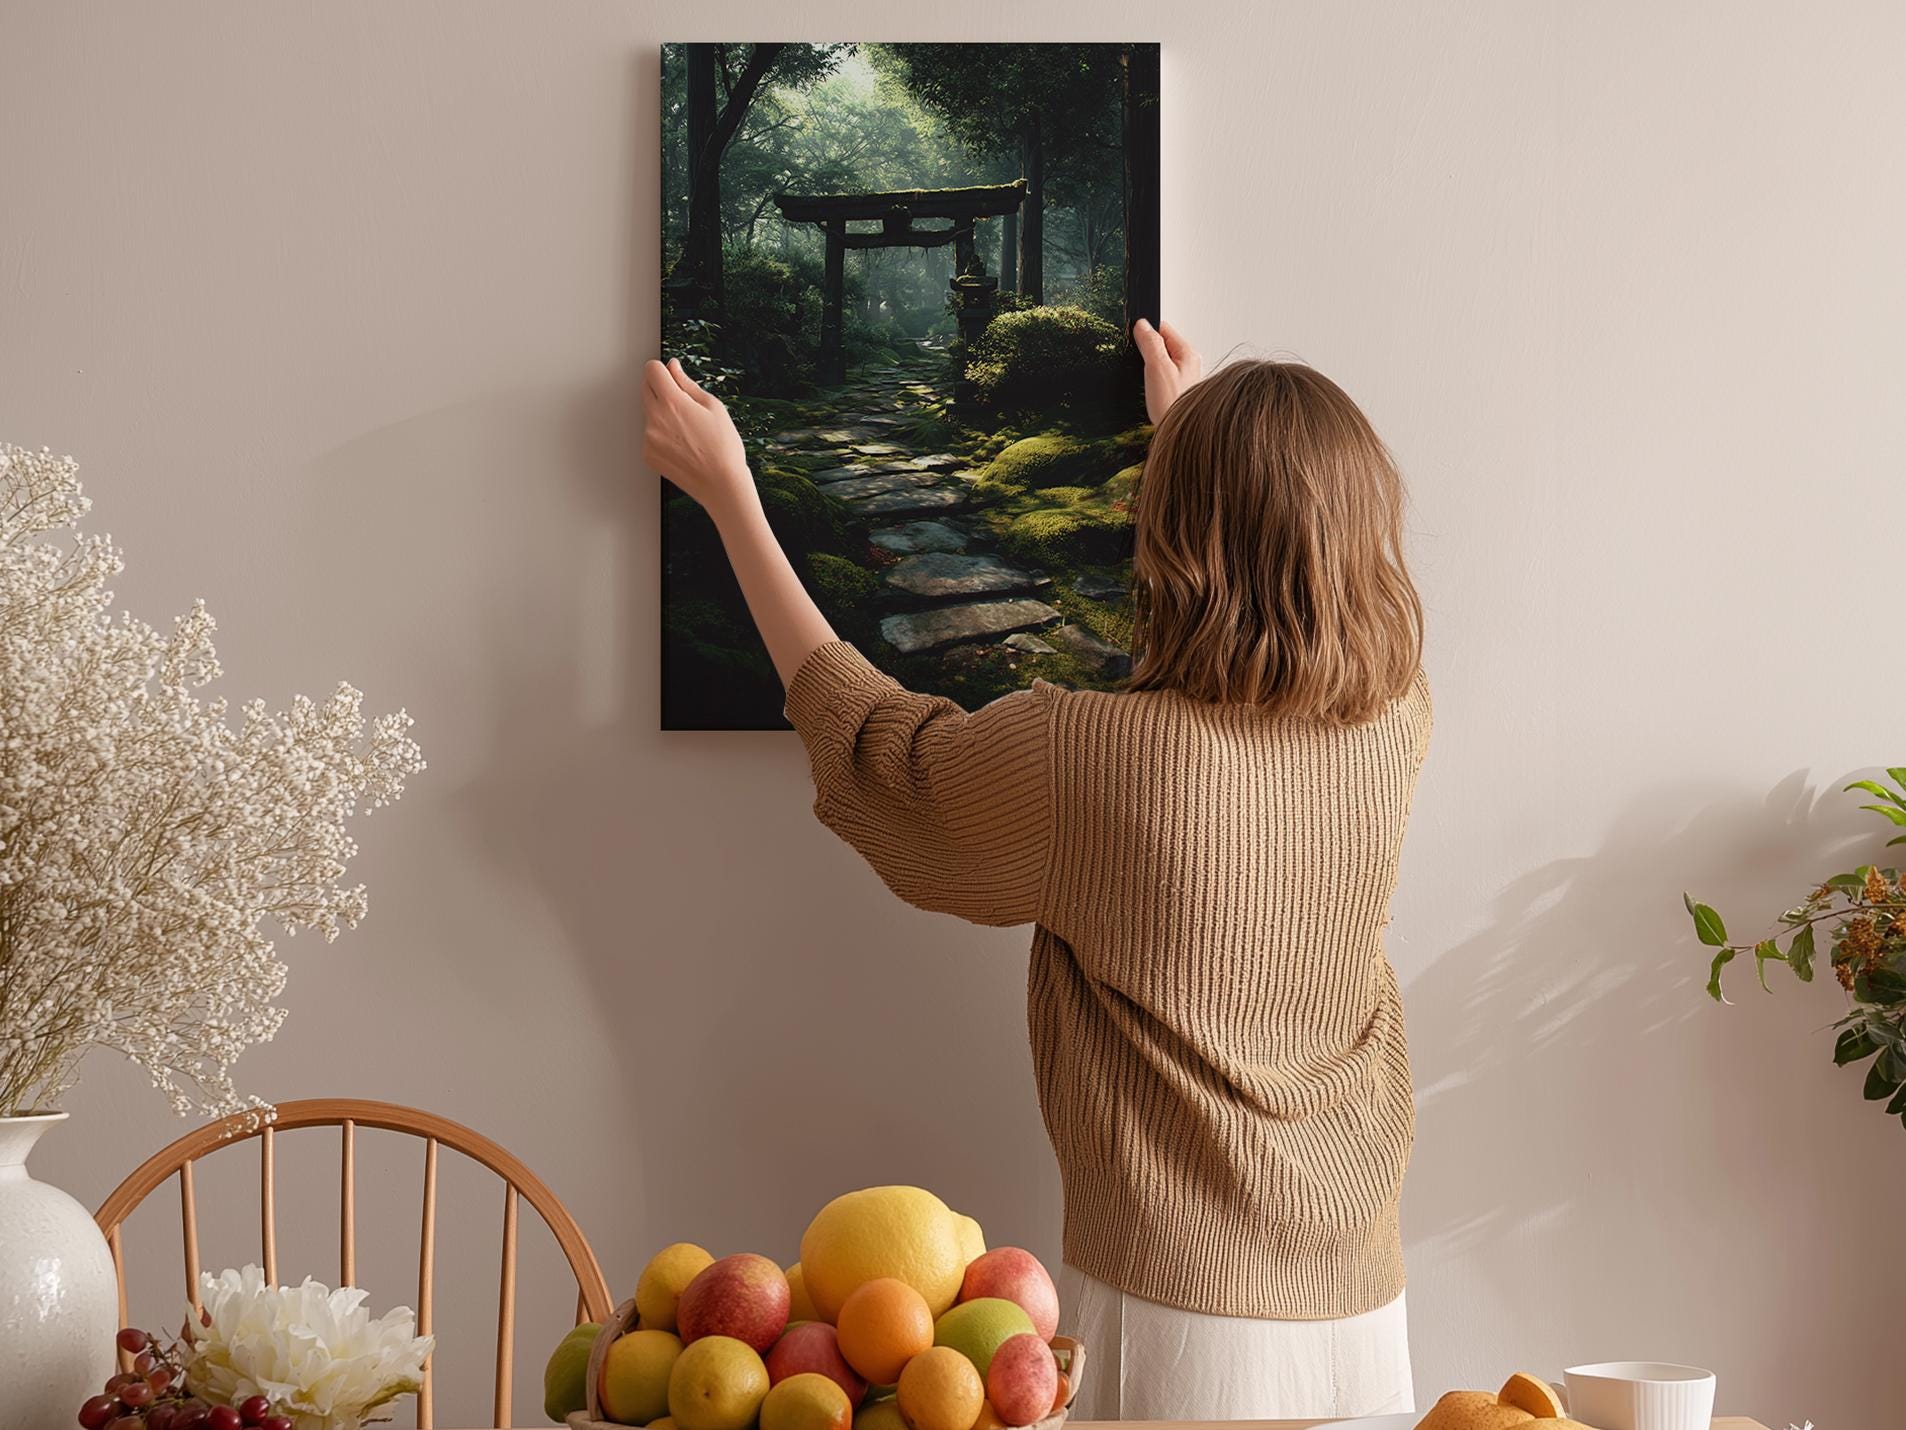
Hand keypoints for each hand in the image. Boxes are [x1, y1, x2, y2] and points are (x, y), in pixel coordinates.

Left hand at [642, 358, 753, 516]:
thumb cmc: (723, 447)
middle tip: (684, 404)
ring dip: (662, 413)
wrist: (721, 485)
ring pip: (649, 413)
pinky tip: (683, 445)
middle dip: (661, 389)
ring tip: (688, 430)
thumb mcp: (713, 406)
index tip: (671, 376)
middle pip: (645, 388)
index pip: (651, 369)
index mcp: (671, 402)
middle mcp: (654, 418)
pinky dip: (661, 435)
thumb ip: (686, 383)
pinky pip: (650, 434)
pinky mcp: (648, 454)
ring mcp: (648, 438)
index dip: (663, 370)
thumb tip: (673, 367)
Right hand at [1132, 318, 1202, 423]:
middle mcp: (1188, 364)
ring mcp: (1183, 378)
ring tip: (1145, 379)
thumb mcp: (1157, 369)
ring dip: (1148, 367)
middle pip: (1162, 345)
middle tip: (1138, 363)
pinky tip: (1149, 391)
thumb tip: (1142, 325)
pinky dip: (1152, 380)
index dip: (1146, 331)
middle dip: (1146, 351)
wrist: (1180, 436)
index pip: (1164, 329)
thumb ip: (1150, 343)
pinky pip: (1161, 377)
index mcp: (1188, 354)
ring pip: (1160, 362)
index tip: (1133, 338)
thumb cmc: (1172, 406)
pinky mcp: (1176, 391)